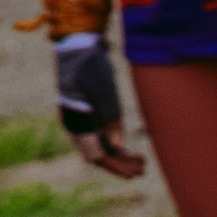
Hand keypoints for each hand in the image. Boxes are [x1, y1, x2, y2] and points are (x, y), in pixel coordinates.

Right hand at [56, 36, 139, 177]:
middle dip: (119, 164)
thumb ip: (111, 120)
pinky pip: (97, 137)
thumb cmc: (91, 66)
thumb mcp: (105, 92)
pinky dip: (111, 145)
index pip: (97, 155)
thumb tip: (118, 147)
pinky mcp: (84, 113)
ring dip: (117, 156)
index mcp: (75, 120)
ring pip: (97, 147)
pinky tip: (126, 148)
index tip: (136, 172)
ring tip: (138, 160)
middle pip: (97, 154)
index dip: (117, 167)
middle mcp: (74, 123)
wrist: (78, 44)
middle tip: (142, 167)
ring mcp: (78, 119)